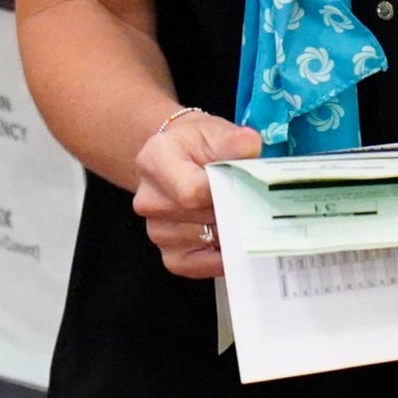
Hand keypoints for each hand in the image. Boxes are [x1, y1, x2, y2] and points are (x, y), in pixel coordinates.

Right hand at [132, 107, 262, 278]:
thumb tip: (249, 146)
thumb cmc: (200, 144)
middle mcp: (148, 200)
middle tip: (249, 198)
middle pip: (202, 218)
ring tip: (237, 211)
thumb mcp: (216, 130)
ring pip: (206, 241)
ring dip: (228, 230)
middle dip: (232, 209)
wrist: (182, 158)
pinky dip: (220, 256)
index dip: (224, 190)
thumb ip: (234, 140)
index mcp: (155, 161)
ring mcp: (156, 231)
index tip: (241, 182)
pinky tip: (230, 238)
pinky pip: (199, 266)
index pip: (193, 191)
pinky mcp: (169, 255)